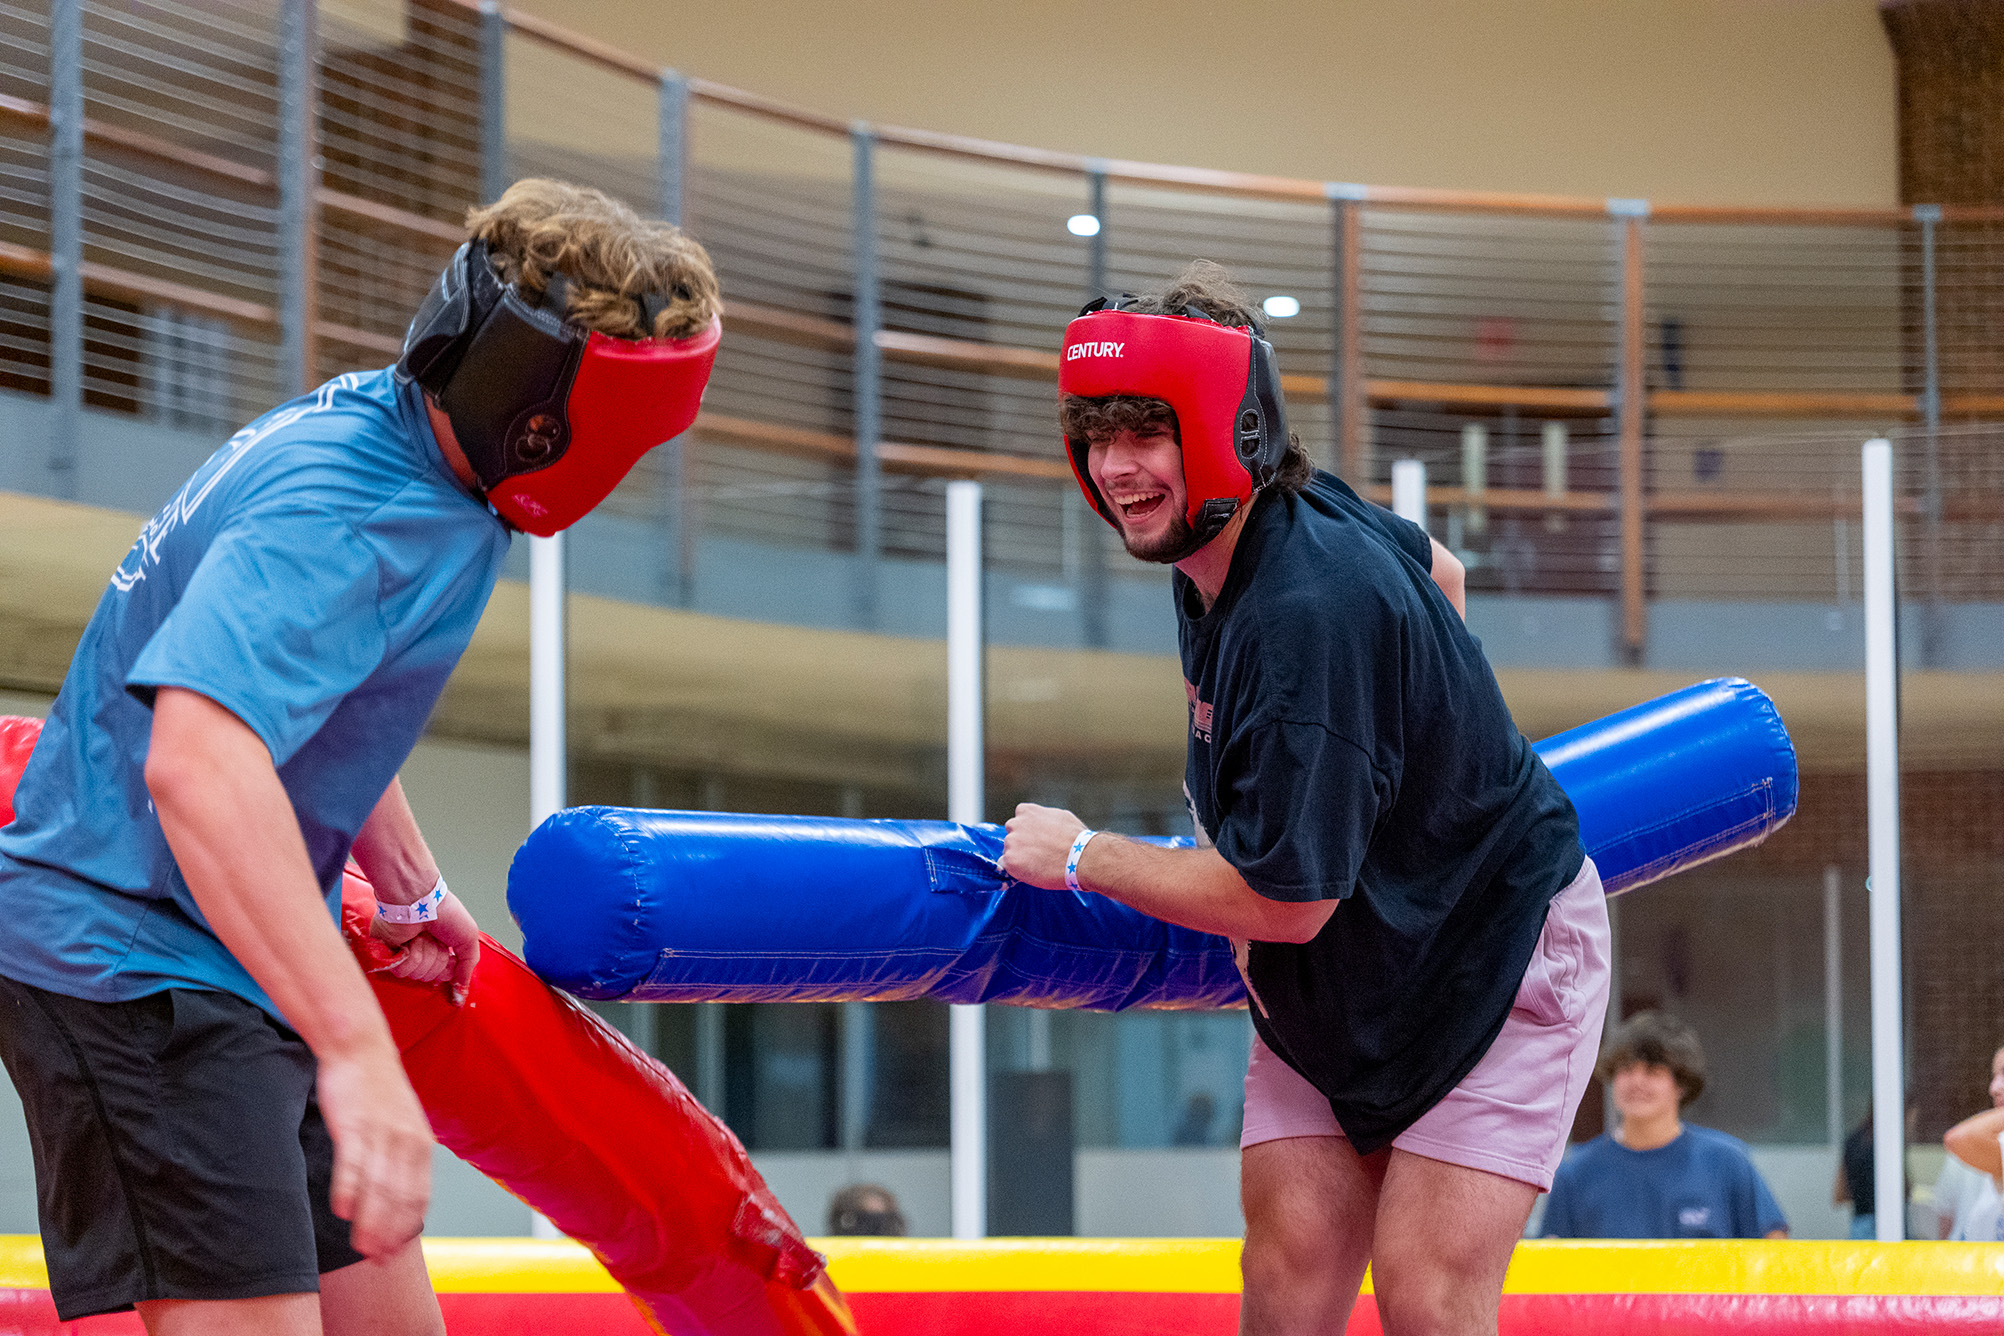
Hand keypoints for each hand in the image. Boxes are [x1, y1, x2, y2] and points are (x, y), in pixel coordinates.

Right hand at [316, 1040, 433, 1257]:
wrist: (360, 1047)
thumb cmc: (378, 1090)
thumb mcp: (403, 1124)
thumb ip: (402, 1159)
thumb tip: (397, 1197)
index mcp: (421, 1144)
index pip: (418, 1196)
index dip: (406, 1228)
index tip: (395, 1254)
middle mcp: (406, 1140)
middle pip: (399, 1198)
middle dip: (389, 1233)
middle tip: (377, 1261)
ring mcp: (380, 1132)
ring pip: (378, 1187)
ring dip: (370, 1221)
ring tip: (361, 1248)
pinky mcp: (354, 1123)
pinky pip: (352, 1163)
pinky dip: (349, 1190)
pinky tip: (342, 1212)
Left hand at [369, 890, 480, 1004]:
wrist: (418, 899)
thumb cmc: (444, 912)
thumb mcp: (468, 938)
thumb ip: (468, 966)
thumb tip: (462, 989)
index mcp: (438, 947)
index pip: (443, 973)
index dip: (447, 969)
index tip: (450, 958)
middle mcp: (421, 951)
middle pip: (430, 975)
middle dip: (435, 959)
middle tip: (435, 940)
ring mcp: (402, 953)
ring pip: (415, 974)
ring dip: (422, 955)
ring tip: (421, 937)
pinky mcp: (386, 955)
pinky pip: (401, 971)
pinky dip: (408, 956)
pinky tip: (409, 941)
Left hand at [1000, 802, 1088, 889]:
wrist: (1081, 858)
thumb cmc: (1076, 838)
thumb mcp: (1060, 817)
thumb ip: (1044, 818)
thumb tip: (1042, 823)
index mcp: (1026, 811)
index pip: (1019, 819)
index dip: (1028, 831)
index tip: (1037, 839)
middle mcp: (1015, 824)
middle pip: (1012, 835)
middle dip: (1022, 843)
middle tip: (1038, 854)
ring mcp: (1011, 842)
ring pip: (1009, 851)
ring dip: (1019, 857)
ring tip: (1039, 865)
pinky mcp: (1010, 860)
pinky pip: (1006, 866)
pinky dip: (1016, 870)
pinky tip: (1032, 872)